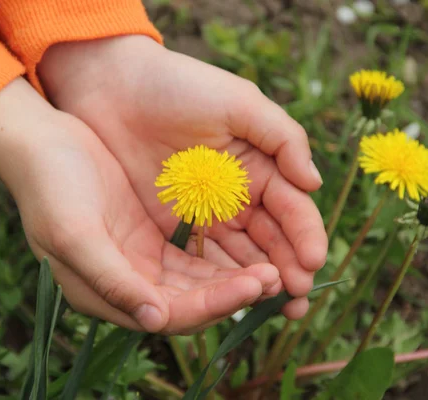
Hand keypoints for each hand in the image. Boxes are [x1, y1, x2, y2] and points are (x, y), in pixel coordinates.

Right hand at [0, 78, 280, 333]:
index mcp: (107, 293)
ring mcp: (141, 260)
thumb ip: (111, 280)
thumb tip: (156, 320)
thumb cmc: (49, 188)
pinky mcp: (150, 237)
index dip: (217, 303)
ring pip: (198, 280)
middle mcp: (129, 284)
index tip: (258, 283)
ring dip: (234, 276)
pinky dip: (222, 255)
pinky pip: (194, 254)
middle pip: (193, 301)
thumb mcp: (74, 233)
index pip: (173, 313)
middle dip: (235, 292)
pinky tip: (250, 246)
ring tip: (274, 265)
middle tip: (278, 278)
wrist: (40, 145)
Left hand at [38, 36, 327, 318]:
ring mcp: (204, 216)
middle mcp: (237, 197)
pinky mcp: (172, 228)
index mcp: (259, 167)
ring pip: (240, 257)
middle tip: (298, 298)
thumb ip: (282, 137)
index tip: (312, 262)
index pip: (291, 208)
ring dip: (258, 283)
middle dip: (288, 270)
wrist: (112, 87)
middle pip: (271, 241)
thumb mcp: (238, 102)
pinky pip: (200, 260)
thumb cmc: (179, 86)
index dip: (304, 236)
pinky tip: (232, 300)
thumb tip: (314, 183)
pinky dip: (218, 281)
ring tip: (275, 307)